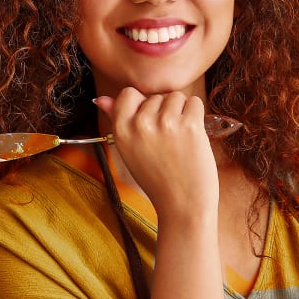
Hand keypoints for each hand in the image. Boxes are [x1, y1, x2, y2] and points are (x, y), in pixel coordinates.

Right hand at [94, 89, 217, 220]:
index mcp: (121, 130)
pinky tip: (193, 135)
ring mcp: (165, 123)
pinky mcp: (190, 125)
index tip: (150, 122)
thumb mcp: (128, 151)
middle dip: (164, 112)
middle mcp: (140, 124)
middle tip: (167, 141)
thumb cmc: (157, 180)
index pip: (128, 94)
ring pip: (176, 97)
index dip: (142, 104)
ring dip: (182, 112)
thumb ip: (117, 121)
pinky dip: (197, 115)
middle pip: (156, 96)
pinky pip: (195, 103)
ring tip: (180, 138)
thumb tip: (101, 99)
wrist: (182, 205)